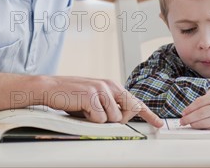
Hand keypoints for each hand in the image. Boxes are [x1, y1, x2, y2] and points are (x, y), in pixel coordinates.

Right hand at [41, 76, 162, 127]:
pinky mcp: (93, 97)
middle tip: (96, 115)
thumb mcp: (94, 99)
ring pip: (113, 119)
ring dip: (99, 121)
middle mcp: (110, 85)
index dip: (148, 114)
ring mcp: (102, 90)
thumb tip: (121, 119)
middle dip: (117, 121)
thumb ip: (109, 105)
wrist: (50, 88)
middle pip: (126, 113)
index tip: (159, 124)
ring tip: (85, 110)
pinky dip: (90, 120)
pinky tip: (80, 109)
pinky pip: (100, 120)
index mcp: (112, 85)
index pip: (134, 101)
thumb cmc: (71, 96)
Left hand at [179, 87, 209, 128]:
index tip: (183, 112)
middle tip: (182, 121)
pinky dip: (202, 127)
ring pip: (203, 123)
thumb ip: (209, 95)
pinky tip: (198, 126)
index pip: (199, 103)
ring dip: (194, 124)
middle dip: (188, 118)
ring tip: (188, 123)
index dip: (189, 109)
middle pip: (199, 114)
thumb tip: (195, 104)